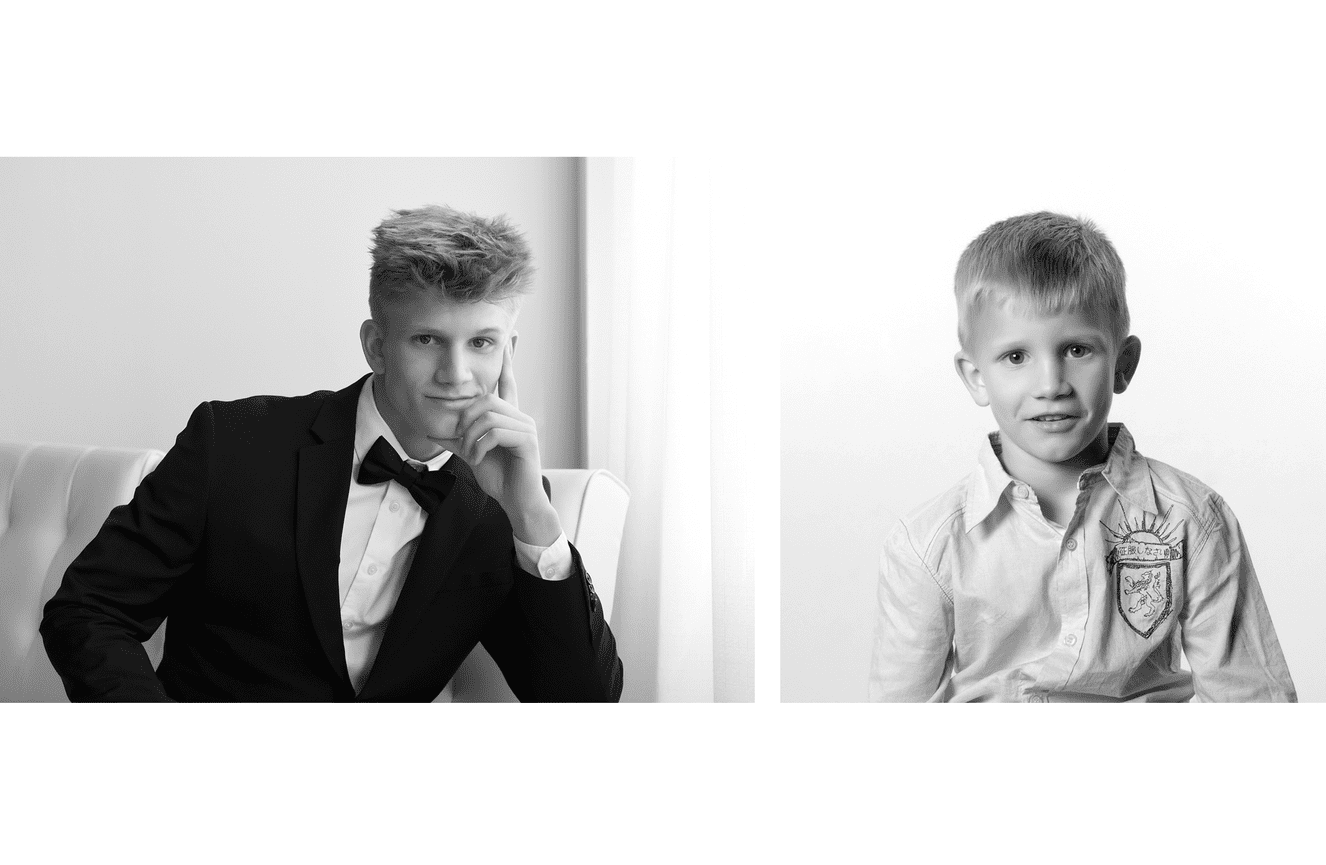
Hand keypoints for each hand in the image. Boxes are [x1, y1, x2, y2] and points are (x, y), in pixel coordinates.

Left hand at [433, 339, 561, 545]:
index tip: (511, 337)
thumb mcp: (471, 454)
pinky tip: (478, 460)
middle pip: (486, 399)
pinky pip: (495, 431)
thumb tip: (433, 429)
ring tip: (470, 454)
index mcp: (508, 416)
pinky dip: (479, 446)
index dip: (508, 360)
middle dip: (464, 417)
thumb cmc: (499, 478)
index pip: (507, 382)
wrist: (516, 502)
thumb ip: (456, 439)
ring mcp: (526, 427)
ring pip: (488, 415)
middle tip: (458, 439)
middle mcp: (520, 417)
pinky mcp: (527, 440)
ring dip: (470, 436)